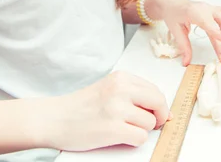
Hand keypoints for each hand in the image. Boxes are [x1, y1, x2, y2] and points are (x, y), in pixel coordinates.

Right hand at [45, 71, 169, 150]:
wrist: (54, 119)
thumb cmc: (81, 107)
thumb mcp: (108, 89)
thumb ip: (134, 95)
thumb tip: (166, 112)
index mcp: (121, 78)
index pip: (155, 90)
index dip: (159, 106)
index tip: (157, 114)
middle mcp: (120, 89)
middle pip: (158, 103)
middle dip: (158, 117)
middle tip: (148, 124)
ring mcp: (116, 109)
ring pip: (150, 123)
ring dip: (141, 130)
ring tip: (123, 129)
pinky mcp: (112, 129)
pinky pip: (141, 138)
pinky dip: (134, 141)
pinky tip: (120, 137)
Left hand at [154, 0, 220, 65]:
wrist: (172, 3)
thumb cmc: (172, 13)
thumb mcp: (175, 30)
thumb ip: (183, 46)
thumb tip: (187, 61)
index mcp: (193, 12)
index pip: (207, 21)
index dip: (216, 31)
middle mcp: (204, 8)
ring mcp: (210, 8)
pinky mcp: (214, 9)